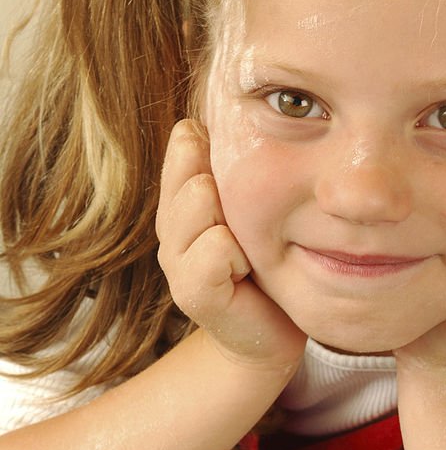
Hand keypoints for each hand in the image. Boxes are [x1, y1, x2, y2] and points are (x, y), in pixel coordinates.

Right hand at [156, 120, 306, 370]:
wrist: (273, 335)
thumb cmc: (270, 267)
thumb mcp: (255, 208)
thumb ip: (236, 167)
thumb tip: (211, 114)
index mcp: (182, 200)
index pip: (187, 141)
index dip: (222, 156)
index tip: (249, 189)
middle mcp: (169, 227)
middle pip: (195, 168)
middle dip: (234, 191)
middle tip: (253, 231)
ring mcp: (174, 261)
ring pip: (201, 198)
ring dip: (238, 224)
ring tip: (249, 253)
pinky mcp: (191, 292)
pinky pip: (217, 245)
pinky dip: (240, 257)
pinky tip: (247, 276)